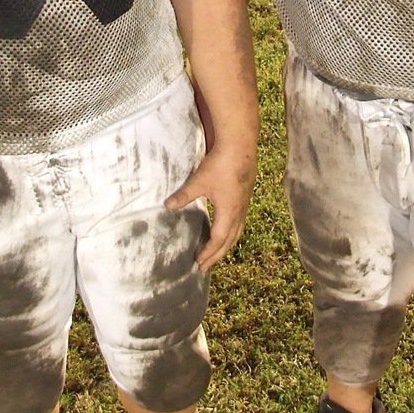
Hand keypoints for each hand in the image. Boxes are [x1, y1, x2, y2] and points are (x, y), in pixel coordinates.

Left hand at [165, 145, 255, 272]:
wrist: (240, 146)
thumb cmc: (220, 164)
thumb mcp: (199, 181)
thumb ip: (183, 195)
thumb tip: (167, 206)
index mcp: (228, 212)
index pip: (218, 240)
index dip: (208, 253)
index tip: (198, 263)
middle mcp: (239, 212)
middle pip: (230, 240)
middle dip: (217, 255)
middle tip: (205, 266)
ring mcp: (245, 204)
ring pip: (237, 231)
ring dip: (226, 244)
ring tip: (216, 253)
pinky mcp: (246, 196)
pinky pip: (240, 222)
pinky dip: (232, 232)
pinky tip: (226, 229)